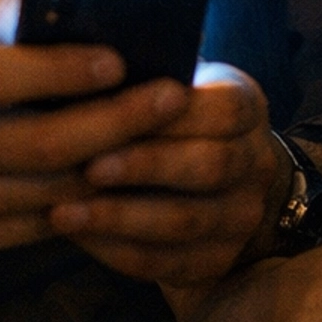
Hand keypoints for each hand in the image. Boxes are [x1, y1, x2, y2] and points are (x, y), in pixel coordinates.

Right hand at [0, 0, 192, 254]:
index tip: (120, 59)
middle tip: (174, 97)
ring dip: (117, 168)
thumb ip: (3, 6)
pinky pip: (39, 226)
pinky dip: (89, 204)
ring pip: (50, 192)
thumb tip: (73, 2)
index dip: (61, 71)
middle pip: (41, 143)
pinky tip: (129, 179)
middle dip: (117, 121)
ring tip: (169, 139)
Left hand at [50, 61, 291, 291]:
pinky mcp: (217, 261)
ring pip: (185, 221)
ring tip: (65, 211)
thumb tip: (76, 58)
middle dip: (145, 167)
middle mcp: (256, 164)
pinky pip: (168, 263)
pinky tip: (79, 236)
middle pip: (210, 167)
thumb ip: (141, 74)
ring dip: (121, 217)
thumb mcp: (172, 83)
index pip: (224, 110)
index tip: (117, 111)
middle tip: (88, 167)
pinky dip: (118, 251)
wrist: (217, 182)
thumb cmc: (169, 118)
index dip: (172, 115)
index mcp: (246, 108)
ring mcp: (242, 217)